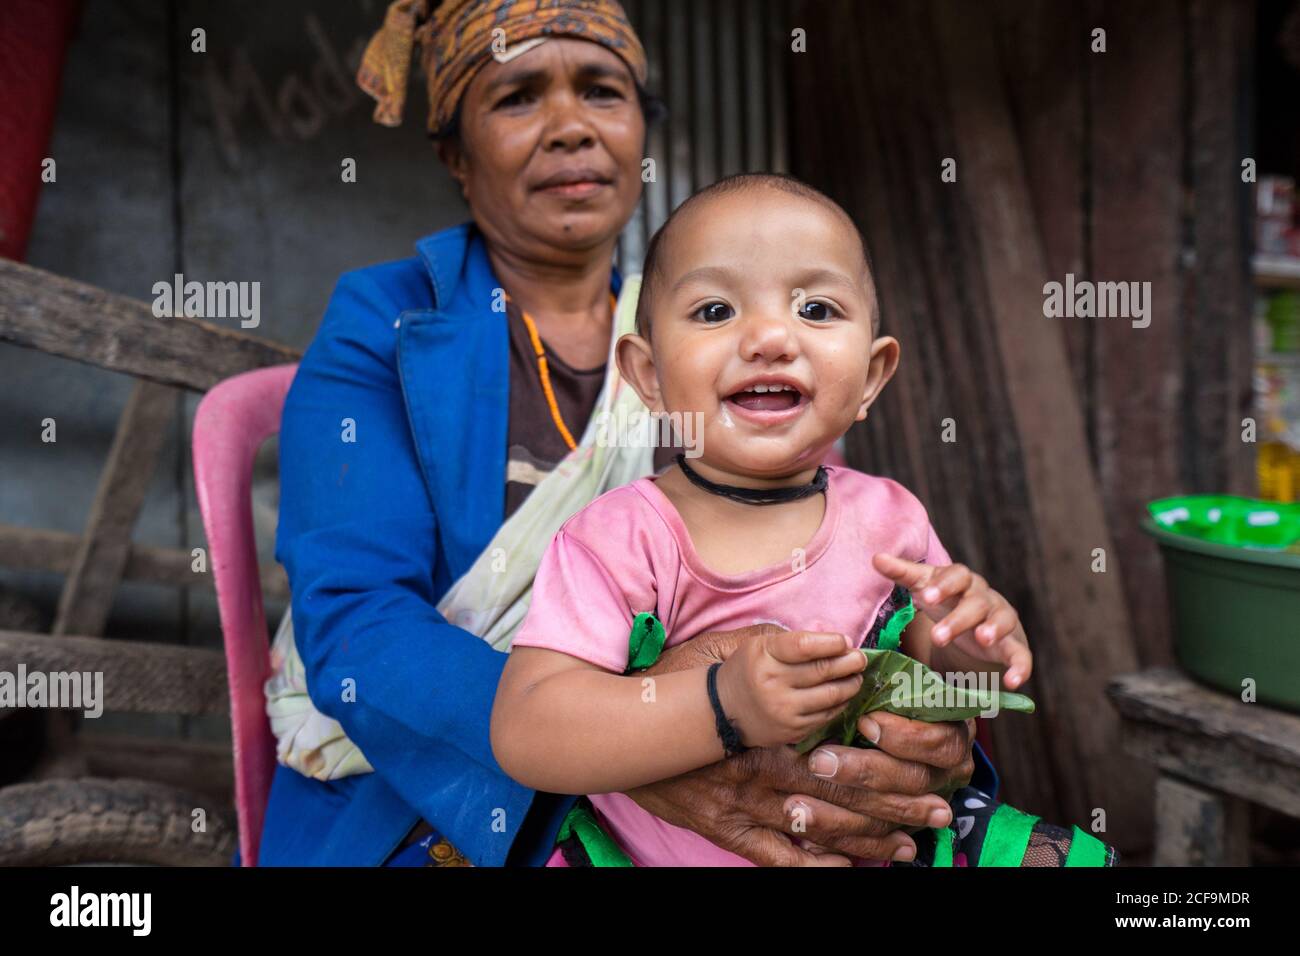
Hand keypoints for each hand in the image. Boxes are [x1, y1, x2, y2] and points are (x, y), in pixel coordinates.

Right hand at [632, 625, 971, 865]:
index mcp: (769, 731)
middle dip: (897, 804)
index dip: (888, 758)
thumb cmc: (673, 687)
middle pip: (843, 794)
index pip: (842, 749)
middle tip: (940, 811)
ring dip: (869, 839)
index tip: (927, 761)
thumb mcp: (719, 653)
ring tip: (911, 845)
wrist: (621, 732)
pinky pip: (774, 857)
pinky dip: (812, 865)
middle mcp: (762, 774)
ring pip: (818, 830)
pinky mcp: (723, 829)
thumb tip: (818, 637)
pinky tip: (846, 867)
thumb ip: (769, 647)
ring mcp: (743, 808)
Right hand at [715, 629, 866, 747]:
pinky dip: (841, 704)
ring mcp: (783, 710)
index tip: (845, 642)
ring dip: (851, 684)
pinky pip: (826, 716)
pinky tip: (844, 695)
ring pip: (830, 695)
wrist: (723, 709)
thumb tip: (838, 643)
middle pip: (822, 670)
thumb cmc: (749, 669)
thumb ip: (794, 641)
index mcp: (763, 655)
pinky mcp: (792, 730)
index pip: (805, 645)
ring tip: (857, 676)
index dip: (831, 642)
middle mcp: (772, 683)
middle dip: (849, 662)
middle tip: (860, 658)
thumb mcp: (760, 645)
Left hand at [872, 553, 1032, 688]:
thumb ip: (904, 574)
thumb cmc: (948, 602)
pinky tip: (1012, 681)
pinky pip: (1022, 655)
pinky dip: (1020, 667)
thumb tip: (876, 558)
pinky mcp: (1014, 646)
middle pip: (976, 602)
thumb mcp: (926, 588)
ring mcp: (1002, 620)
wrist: (978, 627)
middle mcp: (985, 598)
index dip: (943, 586)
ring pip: (1002, 620)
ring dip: (993, 629)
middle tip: (937, 637)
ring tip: (983, 639)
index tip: (926, 598)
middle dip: (958, 619)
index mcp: (962, 582)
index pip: (956, 576)